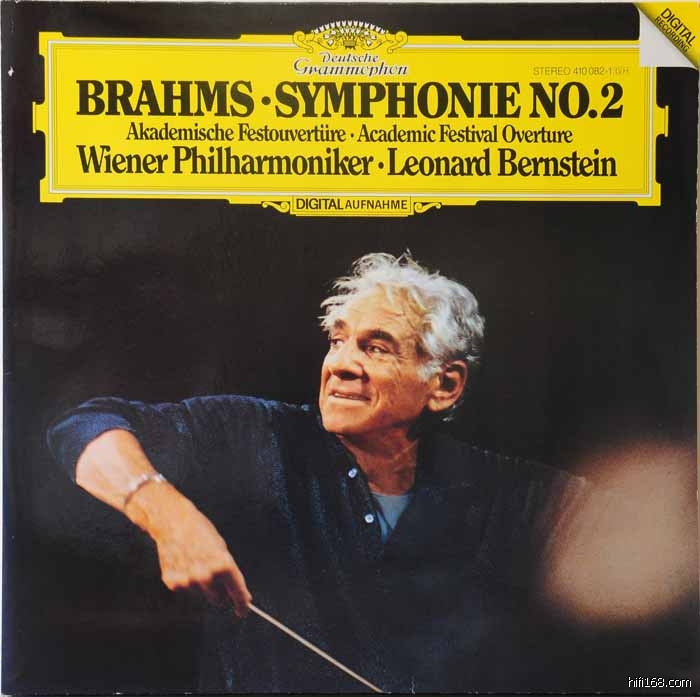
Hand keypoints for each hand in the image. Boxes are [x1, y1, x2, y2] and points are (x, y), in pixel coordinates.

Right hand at [127, 481, 252, 616]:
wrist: (173, 522)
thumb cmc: (200, 531)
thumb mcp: (221, 548)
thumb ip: (227, 571)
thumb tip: (233, 591)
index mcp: (223, 565)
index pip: (237, 592)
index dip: (242, 604)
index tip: (243, 610)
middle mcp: (206, 576)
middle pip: (219, 599)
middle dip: (221, 593)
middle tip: (217, 581)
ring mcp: (188, 581)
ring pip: (202, 594)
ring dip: (202, 585)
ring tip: (196, 563)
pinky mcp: (173, 583)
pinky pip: (186, 590)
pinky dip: (187, 582)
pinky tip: (184, 565)